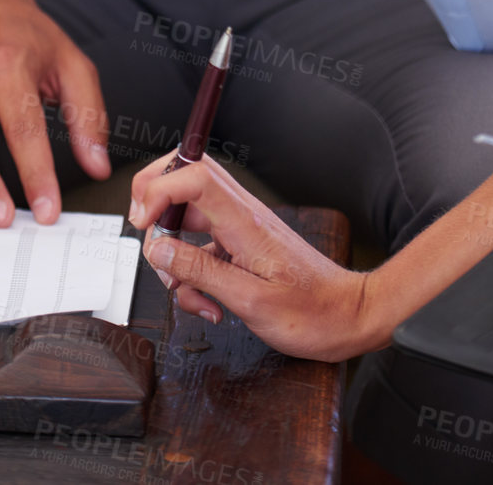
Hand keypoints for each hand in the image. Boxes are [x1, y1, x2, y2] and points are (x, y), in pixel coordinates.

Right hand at [129, 154, 376, 361]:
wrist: (349, 317)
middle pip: (185, 175)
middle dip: (155, 199)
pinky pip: (202, 244)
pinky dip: (193, 270)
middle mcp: (241, 214)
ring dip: (174, 250)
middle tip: (146, 235)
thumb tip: (158, 250)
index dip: (158, 189)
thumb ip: (200, 273)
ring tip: (185, 290)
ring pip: (188, 213)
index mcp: (244, 221)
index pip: (193, 176)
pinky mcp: (242, 244)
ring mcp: (241, 227)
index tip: (142, 223)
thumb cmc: (312, 313)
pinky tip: (208, 302)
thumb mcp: (250, 301)